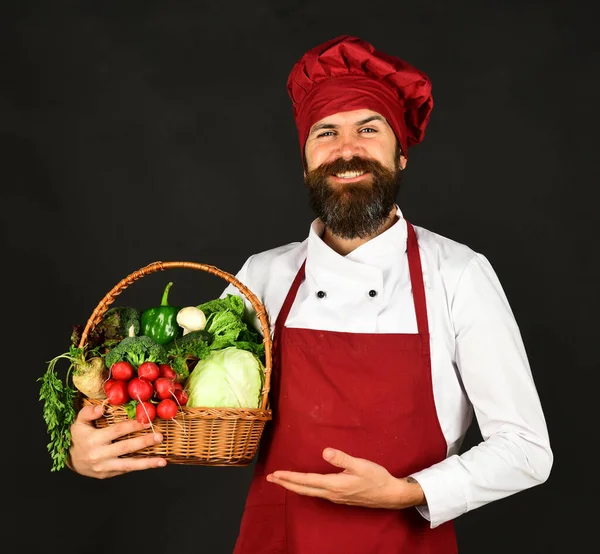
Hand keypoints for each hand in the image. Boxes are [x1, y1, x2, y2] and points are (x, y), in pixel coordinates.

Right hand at [68, 404, 166, 478]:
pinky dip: (140, 467)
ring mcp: (104, 467)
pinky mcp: (107, 474)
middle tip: (160, 437)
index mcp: (94, 439)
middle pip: (125, 448)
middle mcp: (99, 455)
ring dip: (147, 463)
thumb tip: (103, 407)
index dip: (133, 426)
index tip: (148, 421)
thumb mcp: (78, 423)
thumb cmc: (78, 437)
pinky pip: (126, 470)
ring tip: (162, 461)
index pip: (117, 431)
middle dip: (144, 442)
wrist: (70, 460)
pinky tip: (154, 464)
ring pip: (128, 465)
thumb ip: (88, 412)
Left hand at [266, 448, 424, 508]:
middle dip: (286, 484)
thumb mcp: (360, 464)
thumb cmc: (376, 478)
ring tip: (283, 481)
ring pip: (310, 492)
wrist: (390, 495)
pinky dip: (306, 488)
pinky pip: (318, 493)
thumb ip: (342, 458)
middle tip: (271, 479)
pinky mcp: (341, 497)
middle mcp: (332, 493)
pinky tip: (306, 486)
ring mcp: (336, 497)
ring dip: (295, 486)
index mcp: (335, 484)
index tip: (276, 474)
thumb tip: (325, 452)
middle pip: (304, 489)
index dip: (290, 478)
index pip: (306, 481)